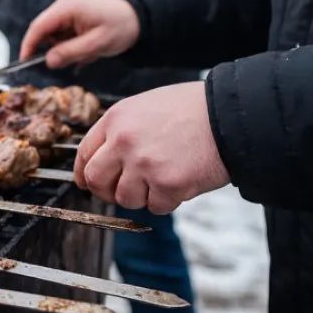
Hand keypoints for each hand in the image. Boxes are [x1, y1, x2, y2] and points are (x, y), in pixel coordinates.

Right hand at [19, 0, 141, 69]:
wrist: (138, 18)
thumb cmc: (121, 28)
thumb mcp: (97, 44)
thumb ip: (70, 52)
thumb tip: (47, 61)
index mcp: (68, 7)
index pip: (39, 26)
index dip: (28, 44)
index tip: (23, 62)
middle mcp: (63, 5)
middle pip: (43, 30)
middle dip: (48, 49)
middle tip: (63, 63)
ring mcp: (66, 9)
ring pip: (51, 34)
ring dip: (60, 48)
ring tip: (83, 54)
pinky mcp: (70, 15)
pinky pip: (60, 33)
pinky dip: (66, 45)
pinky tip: (83, 49)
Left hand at [74, 82, 228, 213]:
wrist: (229, 114)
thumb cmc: (192, 109)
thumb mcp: (145, 106)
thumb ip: (121, 130)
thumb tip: (105, 157)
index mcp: (115, 120)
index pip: (84, 154)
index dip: (84, 173)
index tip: (87, 183)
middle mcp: (123, 142)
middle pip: (96, 181)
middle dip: (106, 191)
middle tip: (121, 191)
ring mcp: (144, 164)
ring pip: (125, 199)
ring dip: (142, 196)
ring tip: (161, 179)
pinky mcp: (168, 184)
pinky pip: (156, 207)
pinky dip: (167, 201)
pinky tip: (180, 182)